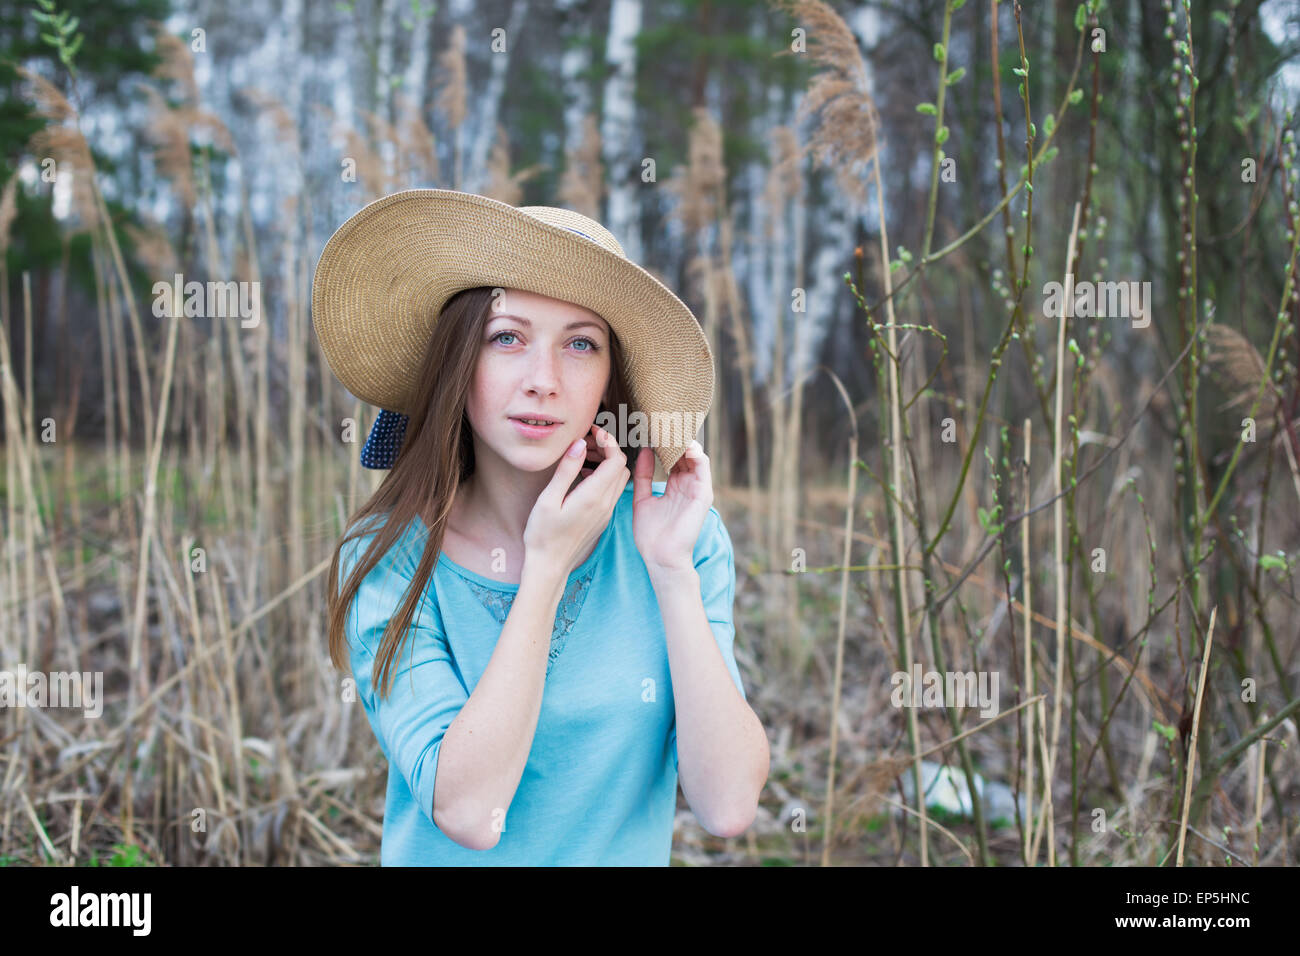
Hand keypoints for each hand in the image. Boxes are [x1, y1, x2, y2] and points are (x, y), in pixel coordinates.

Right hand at [523, 423, 628, 578]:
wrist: (549, 567)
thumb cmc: (543, 535)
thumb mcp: (549, 499)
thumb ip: (567, 470)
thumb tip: (580, 444)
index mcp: (594, 497)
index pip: (617, 460)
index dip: (608, 441)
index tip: (592, 432)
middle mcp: (606, 504)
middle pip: (621, 467)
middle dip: (608, 449)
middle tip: (586, 442)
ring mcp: (606, 513)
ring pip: (619, 479)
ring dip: (606, 463)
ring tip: (583, 456)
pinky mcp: (602, 519)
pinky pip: (612, 491)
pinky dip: (603, 477)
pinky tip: (582, 476)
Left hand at [631, 439, 712, 572]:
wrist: (660, 557)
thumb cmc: (650, 534)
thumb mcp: (642, 498)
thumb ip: (644, 475)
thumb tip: (644, 451)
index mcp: (675, 486)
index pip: (673, 457)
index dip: (664, 442)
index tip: (651, 426)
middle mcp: (688, 485)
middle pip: (685, 453)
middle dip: (674, 436)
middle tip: (662, 419)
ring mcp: (697, 488)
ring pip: (695, 455)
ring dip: (684, 440)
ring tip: (670, 427)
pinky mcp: (703, 493)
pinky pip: (702, 466)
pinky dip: (694, 452)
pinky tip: (681, 444)